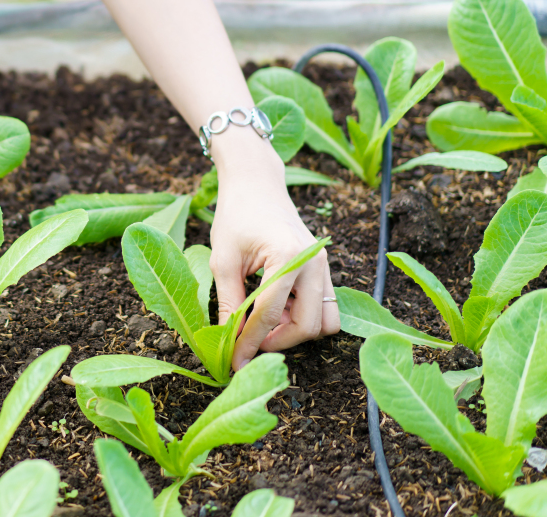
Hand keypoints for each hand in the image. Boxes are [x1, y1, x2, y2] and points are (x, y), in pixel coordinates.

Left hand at [209, 130, 338, 370]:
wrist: (256, 184)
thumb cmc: (236, 215)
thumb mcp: (222, 259)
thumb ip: (228, 302)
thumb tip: (226, 341)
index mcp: (287, 256)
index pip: (269, 313)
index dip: (250, 342)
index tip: (233, 362)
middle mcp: (315, 263)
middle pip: (309, 326)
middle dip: (279, 342)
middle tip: (248, 345)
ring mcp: (324, 266)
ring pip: (324, 321)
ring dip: (294, 331)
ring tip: (261, 321)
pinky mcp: (323, 270)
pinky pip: (323, 307)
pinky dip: (301, 317)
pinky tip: (273, 309)